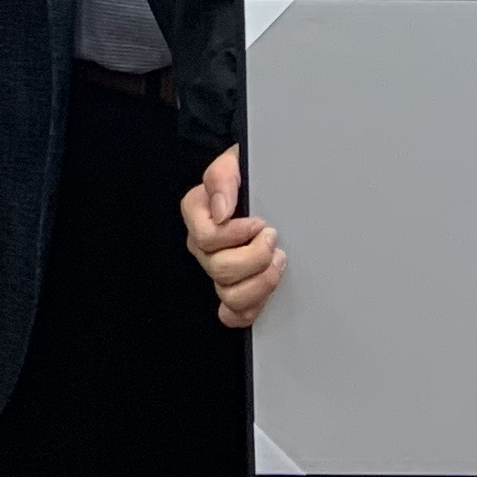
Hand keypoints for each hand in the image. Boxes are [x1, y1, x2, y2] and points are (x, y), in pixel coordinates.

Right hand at [182, 145, 281, 327]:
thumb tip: (221, 211)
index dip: (234, 234)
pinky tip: (267, 292)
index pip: (205, 238)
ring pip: (228, 295)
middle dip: (254, 257)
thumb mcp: (235, 161)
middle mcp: (204, 247)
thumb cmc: (250, 174)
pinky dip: (251, 309)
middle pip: (219, 269)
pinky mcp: (236, 290)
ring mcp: (218, 271)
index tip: (259, 222)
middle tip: (273, 239)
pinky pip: (233, 315)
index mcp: (198, 214)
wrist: (266, 185)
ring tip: (278, 261)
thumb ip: (223, 177)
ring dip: (260, 282)